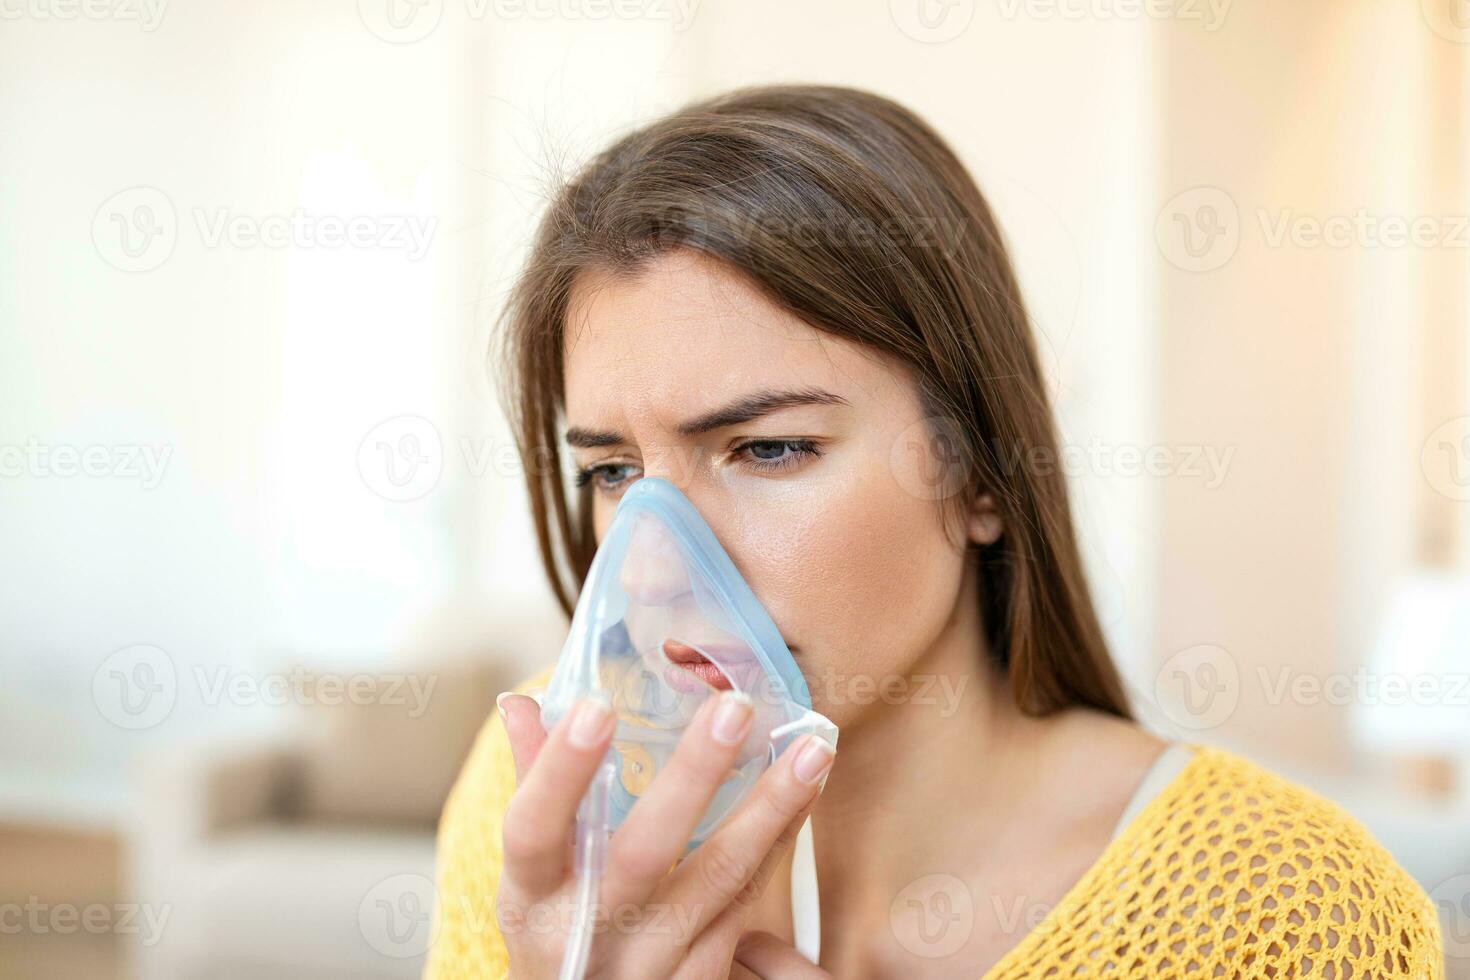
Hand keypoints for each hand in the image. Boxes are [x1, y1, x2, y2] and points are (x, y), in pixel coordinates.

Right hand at [495, 689, 835, 978]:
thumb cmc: (556, 930)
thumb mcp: (531, 875)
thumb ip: (534, 787)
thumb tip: (519, 703)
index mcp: (532, 898)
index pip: (536, 830)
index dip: (560, 772)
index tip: (595, 706)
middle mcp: (590, 935)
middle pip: (642, 854)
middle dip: (692, 778)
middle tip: (735, 708)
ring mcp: (651, 964)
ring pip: (718, 881)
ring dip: (770, 808)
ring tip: (813, 747)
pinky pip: (747, 904)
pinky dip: (778, 844)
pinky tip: (806, 793)